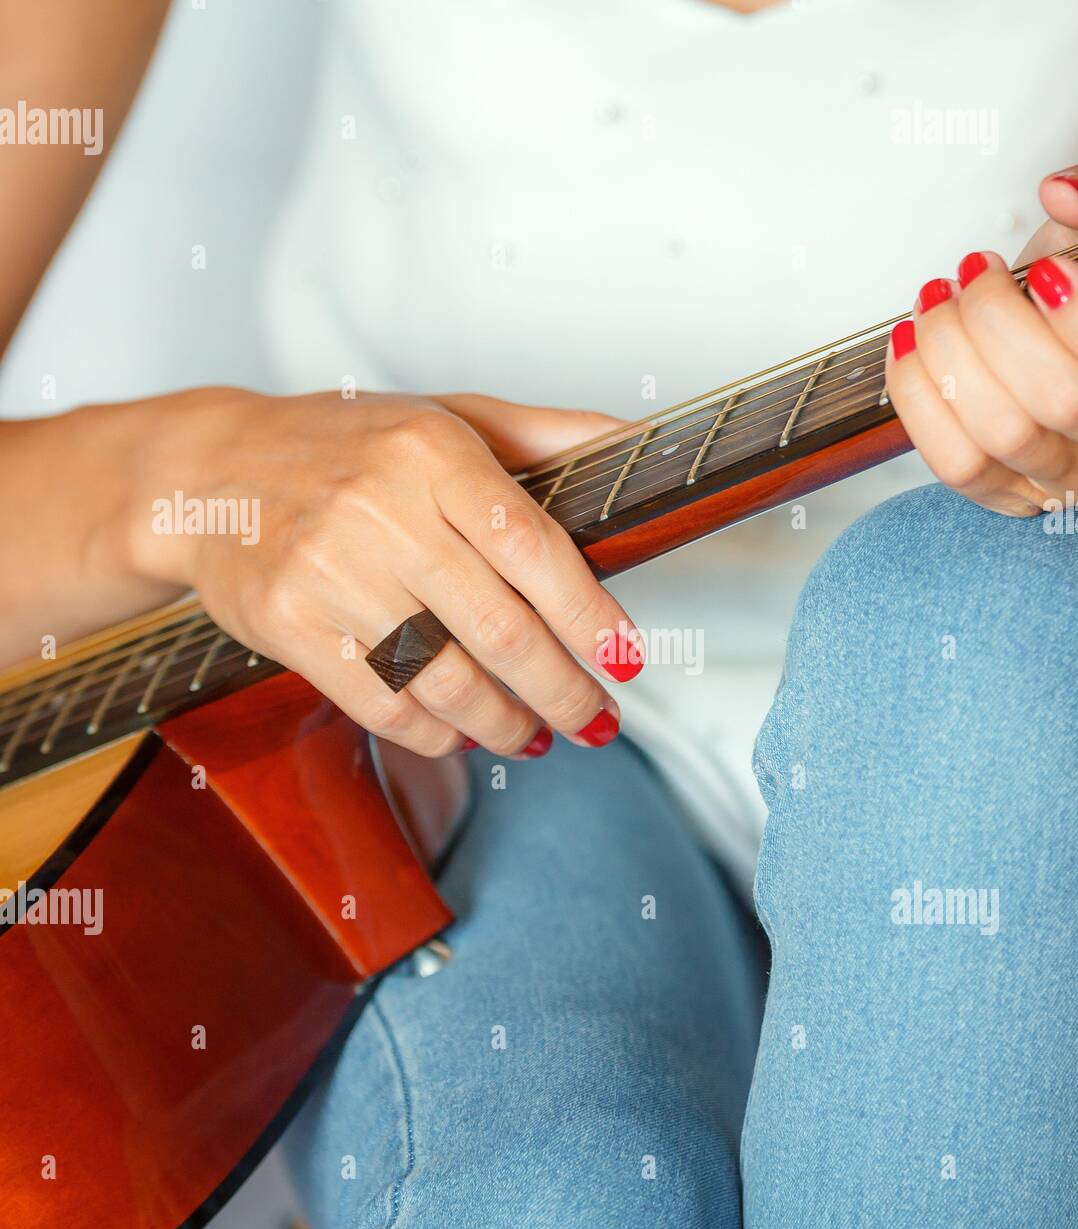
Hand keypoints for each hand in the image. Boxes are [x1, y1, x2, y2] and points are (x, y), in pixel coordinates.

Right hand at [128, 388, 640, 757]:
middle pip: (500, 630)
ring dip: (504, 723)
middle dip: (564, 691)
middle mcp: (382, 511)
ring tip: (535, 735)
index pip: (535, 547)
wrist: (210, 471)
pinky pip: (382, 704)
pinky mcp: (288, 625)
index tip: (629, 660)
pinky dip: (434, 733)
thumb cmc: (344, 445)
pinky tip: (461, 734)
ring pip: (444, 678)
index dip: (590, 615)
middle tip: (597, 721)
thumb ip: (546, 435)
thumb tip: (640, 443)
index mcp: (433, 453)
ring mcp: (329, 572)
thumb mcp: (447, 416)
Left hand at [884, 160, 1077, 515]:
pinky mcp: (1007, 499)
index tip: (1045, 270)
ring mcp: (1068, 483)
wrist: (1066, 360)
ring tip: (935, 301)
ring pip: (998, 435)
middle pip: (1059, 401)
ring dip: (948, 355)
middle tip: (973, 271)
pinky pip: (953, 464)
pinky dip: (917, 399)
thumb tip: (1063, 192)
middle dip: (997, 322)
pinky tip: (910, 345)